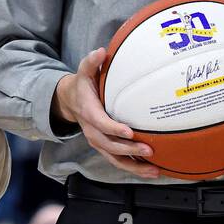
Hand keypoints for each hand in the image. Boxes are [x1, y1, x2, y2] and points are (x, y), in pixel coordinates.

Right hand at [53, 48, 161, 177]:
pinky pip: (118, 161)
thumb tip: (101, 51)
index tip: (129, 132)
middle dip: (129, 150)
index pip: (101, 123)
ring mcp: (98, 142)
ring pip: (115, 159)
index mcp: (89, 112)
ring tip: (154, 170)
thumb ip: (91, 62)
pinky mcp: (105, 148)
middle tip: (149, 150)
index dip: (114, 129)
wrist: (70, 102)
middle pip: (110, 145)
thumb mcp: (83, 72)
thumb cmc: (83, 86)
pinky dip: (134, 168)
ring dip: (134, 166)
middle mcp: (92, 131)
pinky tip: (152, 171)